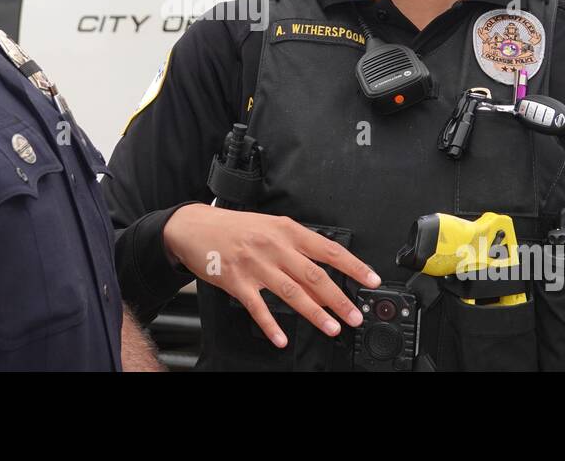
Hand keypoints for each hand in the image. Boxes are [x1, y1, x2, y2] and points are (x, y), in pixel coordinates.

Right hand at [162, 203, 381, 347]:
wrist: (193, 226)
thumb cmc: (233, 227)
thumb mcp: (269, 227)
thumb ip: (294, 247)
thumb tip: (321, 274)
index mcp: (286, 230)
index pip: (328, 249)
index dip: (353, 266)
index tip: (371, 280)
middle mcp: (273, 246)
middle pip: (314, 275)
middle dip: (339, 298)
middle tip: (354, 315)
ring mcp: (254, 264)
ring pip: (291, 292)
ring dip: (315, 313)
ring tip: (332, 328)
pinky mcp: (236, 281)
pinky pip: (258, 307)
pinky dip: (271, 325)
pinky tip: (282, 338)